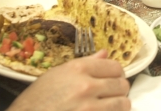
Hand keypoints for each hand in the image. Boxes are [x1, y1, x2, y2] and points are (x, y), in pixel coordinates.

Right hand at [8, 50, 129, 110]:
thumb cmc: (37, 100)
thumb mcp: (57, 74)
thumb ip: (85, 64)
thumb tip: (104, 54)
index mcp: (78, 69)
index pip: (115, 66)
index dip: (116, 73)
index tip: (114, 78)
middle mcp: (86, 86)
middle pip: (122, 84)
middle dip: (119, 90)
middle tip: (112, 94)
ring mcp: (90, 107)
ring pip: (123, 103)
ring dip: (119, 105)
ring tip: (109, 107)